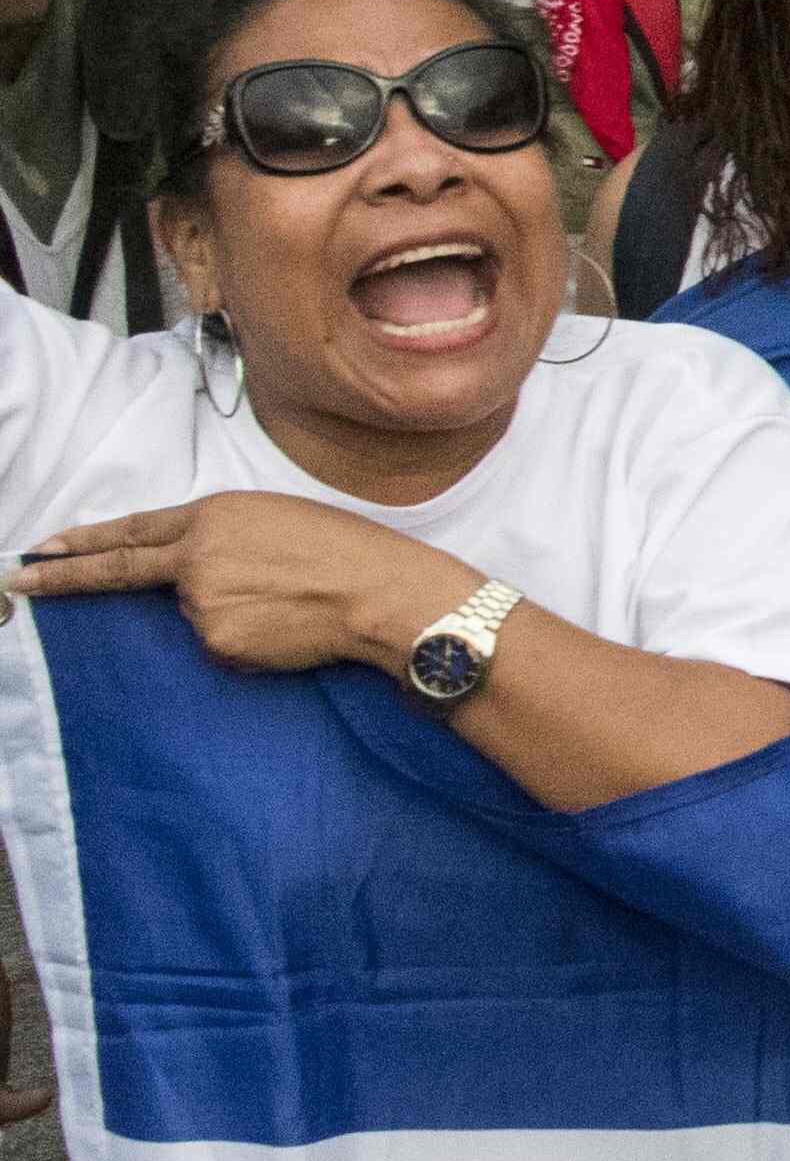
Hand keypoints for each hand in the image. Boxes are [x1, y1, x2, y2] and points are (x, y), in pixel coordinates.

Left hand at [18, 494, 465, 673]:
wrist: (382, 593)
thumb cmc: (346, 552)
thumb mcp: (277, 519)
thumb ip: (219, 538)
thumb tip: (183, 577)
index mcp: (213, 514)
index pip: (130, 530)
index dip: (82, 542)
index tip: (39, 550)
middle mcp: (196, 555)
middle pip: (122, 570)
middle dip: (63, 577)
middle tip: (17, 581)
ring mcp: (201, 601)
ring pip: (191, 616)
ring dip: (224, 616)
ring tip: (284, 607)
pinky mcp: (215, 640)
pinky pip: (216, 646)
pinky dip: (243, 643)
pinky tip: (284, 631)